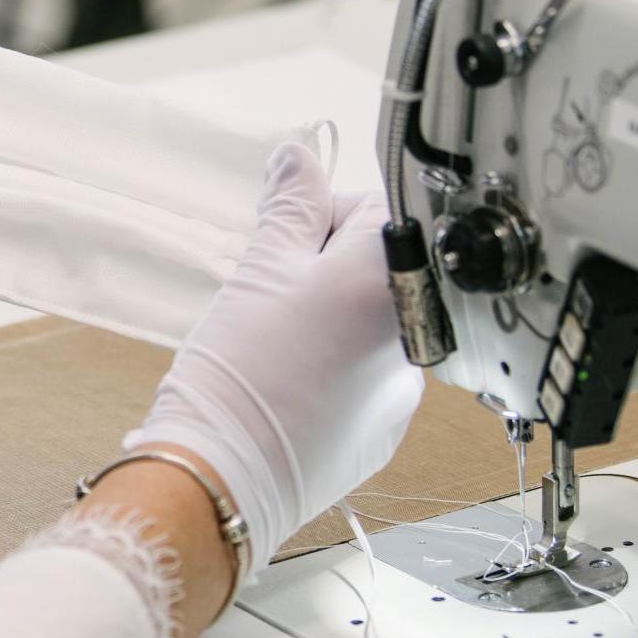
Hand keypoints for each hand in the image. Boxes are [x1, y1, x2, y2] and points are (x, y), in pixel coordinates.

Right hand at [123, 142, 423, 570]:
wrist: (221, 479)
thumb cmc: (238, 377)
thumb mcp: (259, 272)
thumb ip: (290, 208)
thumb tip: (300, 157)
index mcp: (392, 284)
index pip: (383, 207)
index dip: (327, 214)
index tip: (290, 239)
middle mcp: (416, 338)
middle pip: (381, 266)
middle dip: (324, 266)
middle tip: (270, 293)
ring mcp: (403, 391)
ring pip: (371, 322)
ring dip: (328, 316)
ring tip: (272, 342)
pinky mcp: (383, 431)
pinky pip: (366, 375)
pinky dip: (331, 367)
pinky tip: (286, 380)